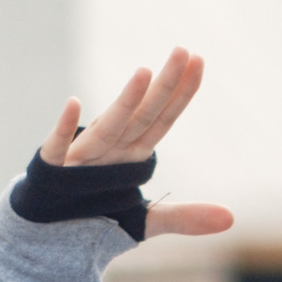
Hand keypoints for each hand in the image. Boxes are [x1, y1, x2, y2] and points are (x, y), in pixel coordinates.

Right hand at [37, 46, 233, 238]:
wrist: (49, 231)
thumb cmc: (96, 213)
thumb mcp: (146, 220)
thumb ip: (186, 218)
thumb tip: (232, 219)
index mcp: (133, 155)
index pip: (164, 119)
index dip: (182, 93)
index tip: (200, 61)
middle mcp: (111, 149)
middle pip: (144, 114)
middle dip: (164, 85)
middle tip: (184, 50)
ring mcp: (83, 157)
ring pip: (110, 126)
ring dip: (126, 101)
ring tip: (144, 72)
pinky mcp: (54, 170)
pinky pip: (58, 147)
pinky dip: (63, 128)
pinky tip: (75, 103)